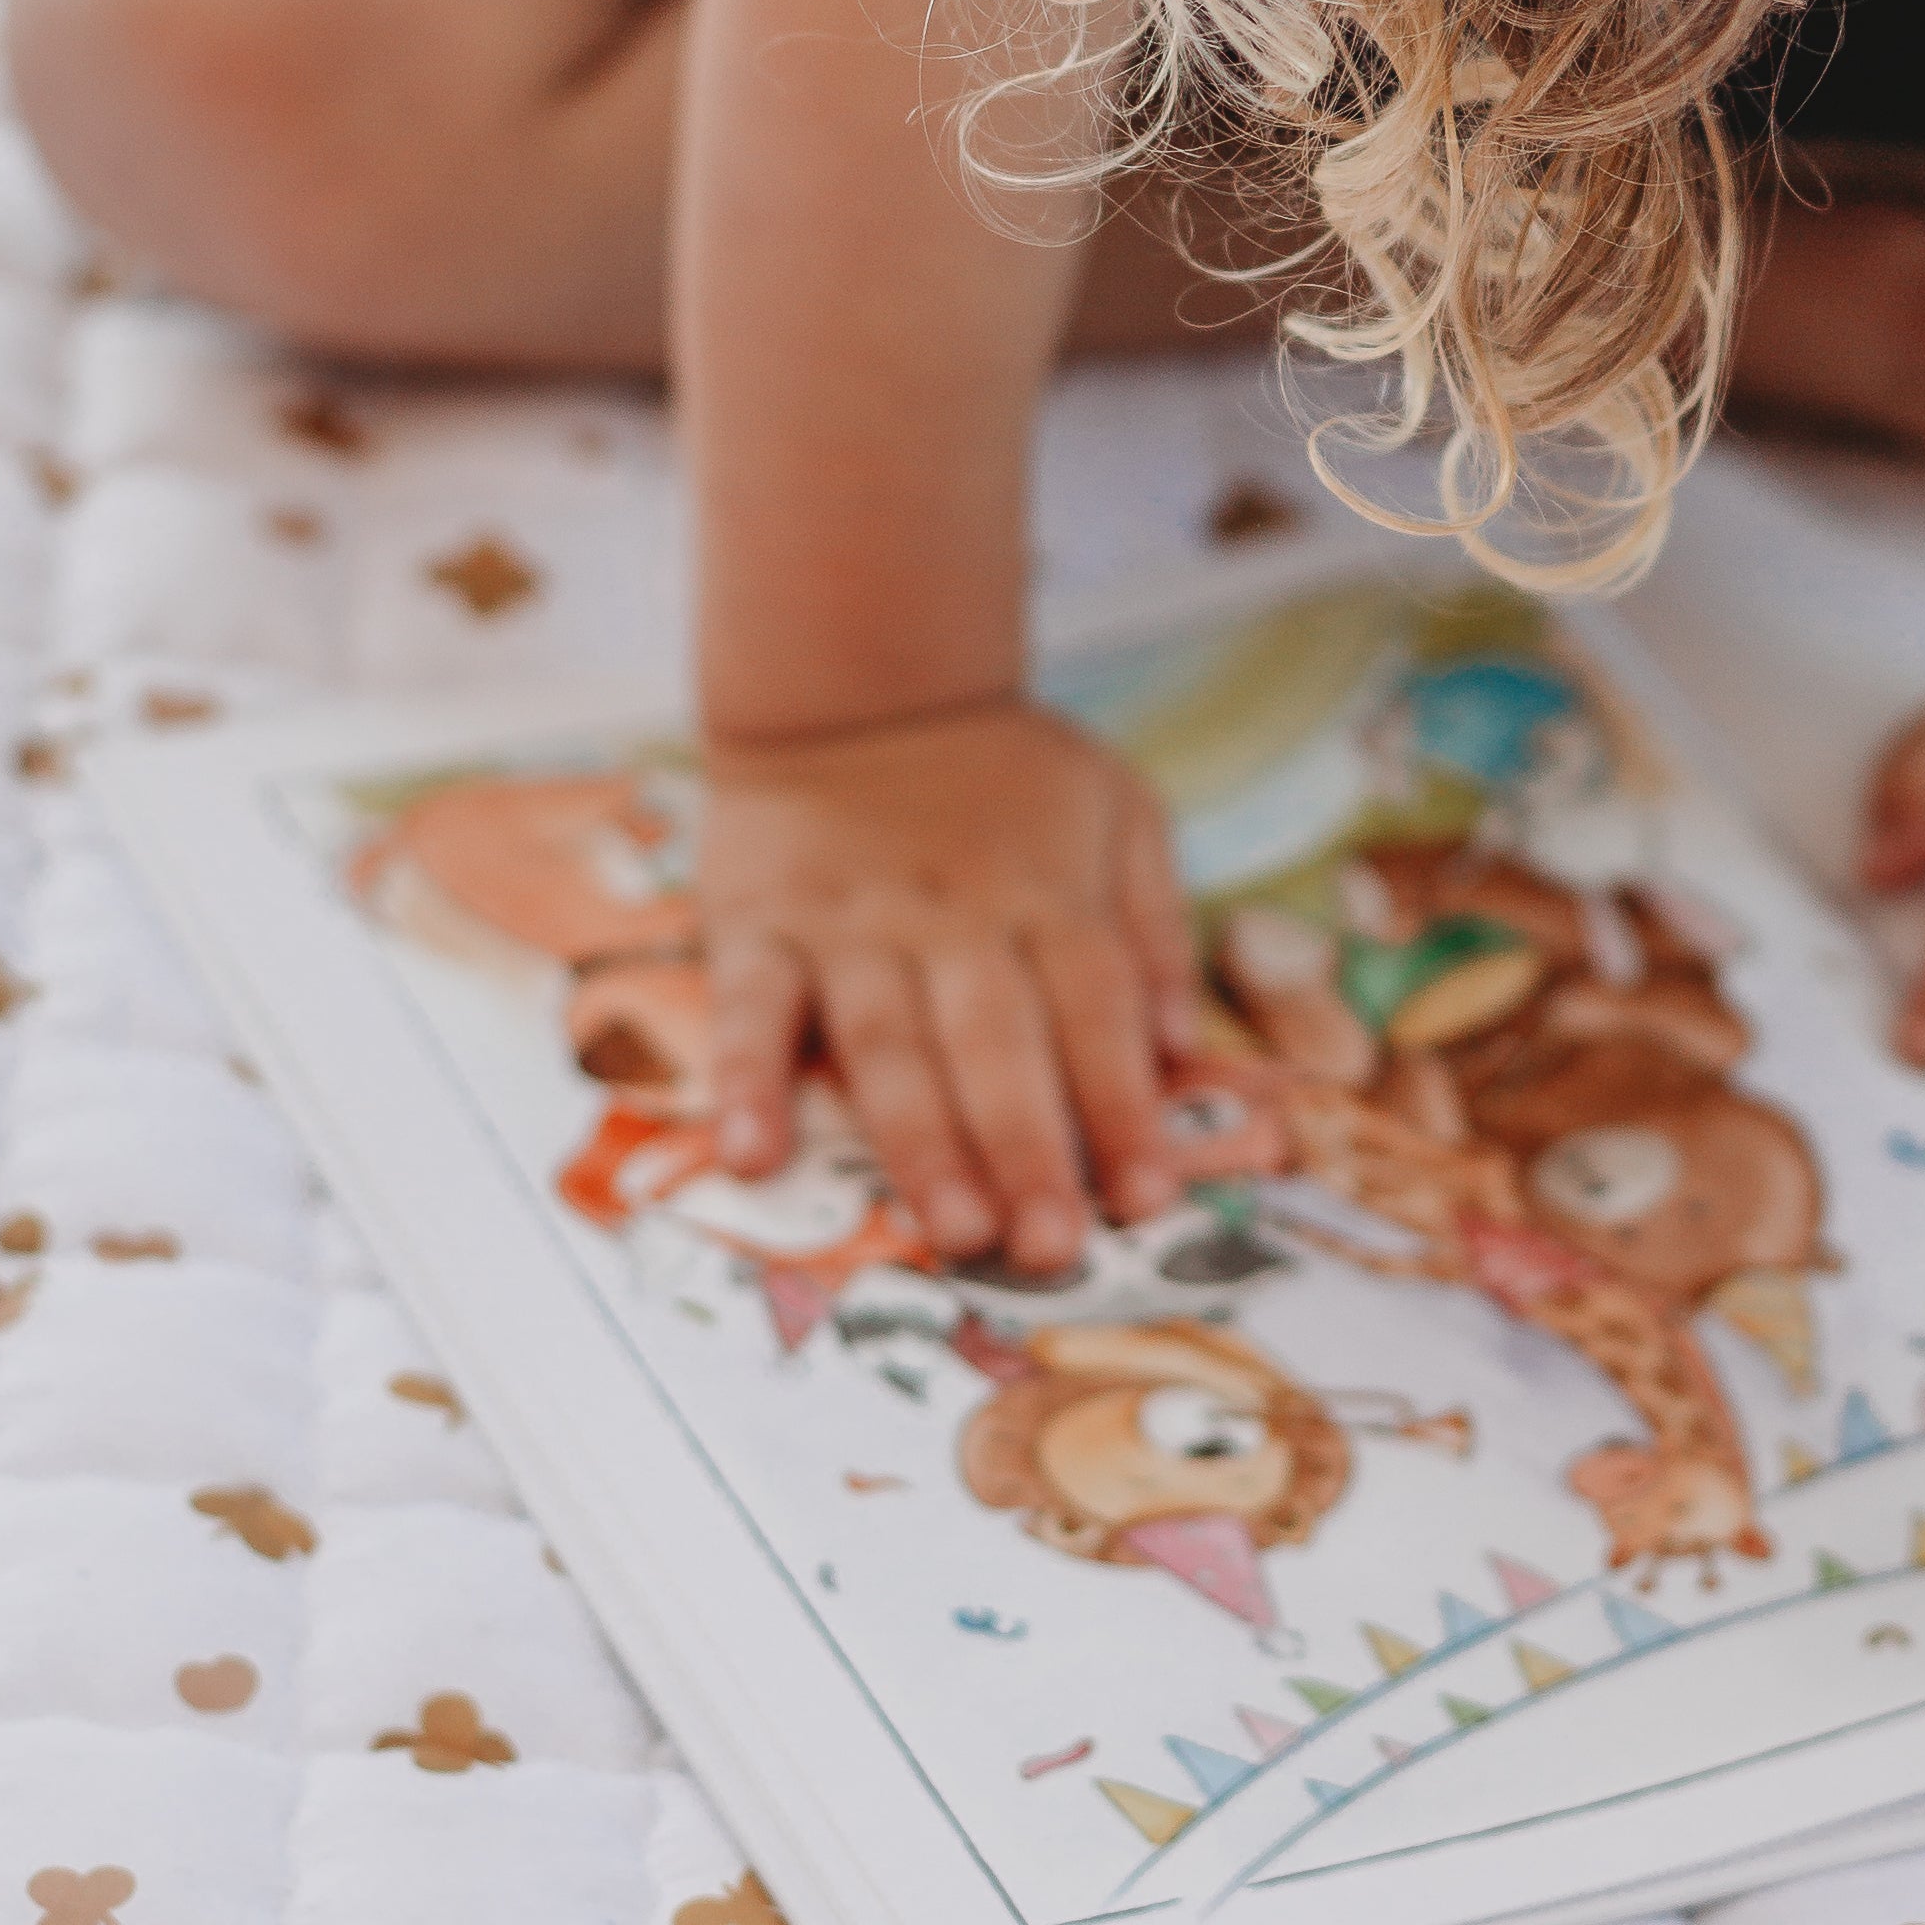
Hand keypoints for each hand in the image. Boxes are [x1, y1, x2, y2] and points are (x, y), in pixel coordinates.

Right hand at [699, 702, 1200, 1270]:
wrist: (856, 675)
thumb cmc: (1003, 769)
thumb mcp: (1118, 808)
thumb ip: (1153, 923)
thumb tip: (1179, 1042)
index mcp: (1046, 894)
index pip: (1096, 1011)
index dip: (1123, 1105)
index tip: (1148, 1197)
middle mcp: (952, 918)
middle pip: (997, 1044)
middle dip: (1028, 1151)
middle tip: (1051, 1249)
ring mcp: (849, 925)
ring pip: (888, 1043)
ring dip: (920, 1141)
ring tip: (955, 1228)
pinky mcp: (757, 925)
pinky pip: (748, 1008)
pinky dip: (746, 1080)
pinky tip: (753, 1156)